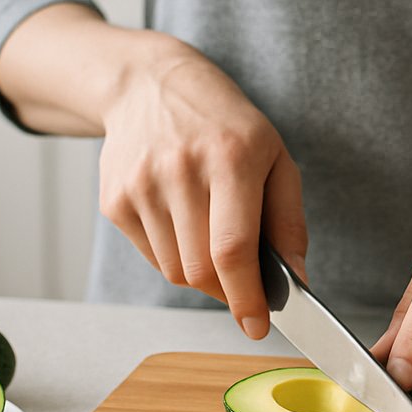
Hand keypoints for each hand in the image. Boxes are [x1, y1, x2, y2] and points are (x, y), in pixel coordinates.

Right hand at [97, 40, 307, 337]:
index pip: (233, 249)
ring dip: (201, 272)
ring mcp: (141, 186)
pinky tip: (182, 220)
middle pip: (201, 270)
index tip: (257, 326)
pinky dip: (174, 255)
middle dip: (228, 291)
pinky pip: (151, 257)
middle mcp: (181, 170)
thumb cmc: (224, 124)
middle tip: (242, 283)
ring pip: (175, 271)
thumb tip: (296, 281)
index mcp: (231, 157)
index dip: (246, 297)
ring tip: (210, 232)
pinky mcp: (114, 200)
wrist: (150, 85)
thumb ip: (288, 222)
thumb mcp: (274, 157)